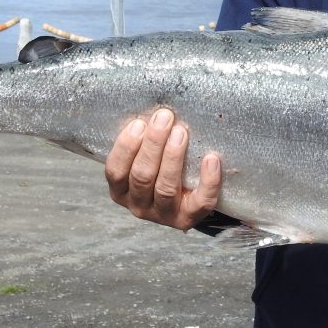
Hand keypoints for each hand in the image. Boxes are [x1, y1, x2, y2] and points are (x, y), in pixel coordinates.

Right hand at [104, 107, 221, 230]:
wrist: (188, 195)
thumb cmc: (161, 166)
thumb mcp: (145, 156)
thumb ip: (143, 139)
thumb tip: (152, 107)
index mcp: (121, 190)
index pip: (115, 171)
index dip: (126, 147)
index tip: (139, 123)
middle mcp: (139, 206)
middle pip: (142, 176)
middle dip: (153, 145)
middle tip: (164, 118)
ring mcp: (164, 215)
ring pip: (166, 188)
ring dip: (173, 158)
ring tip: (181, 133)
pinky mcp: (189, 219)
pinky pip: (200, 201)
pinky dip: (207, 180)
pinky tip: (211, 159)